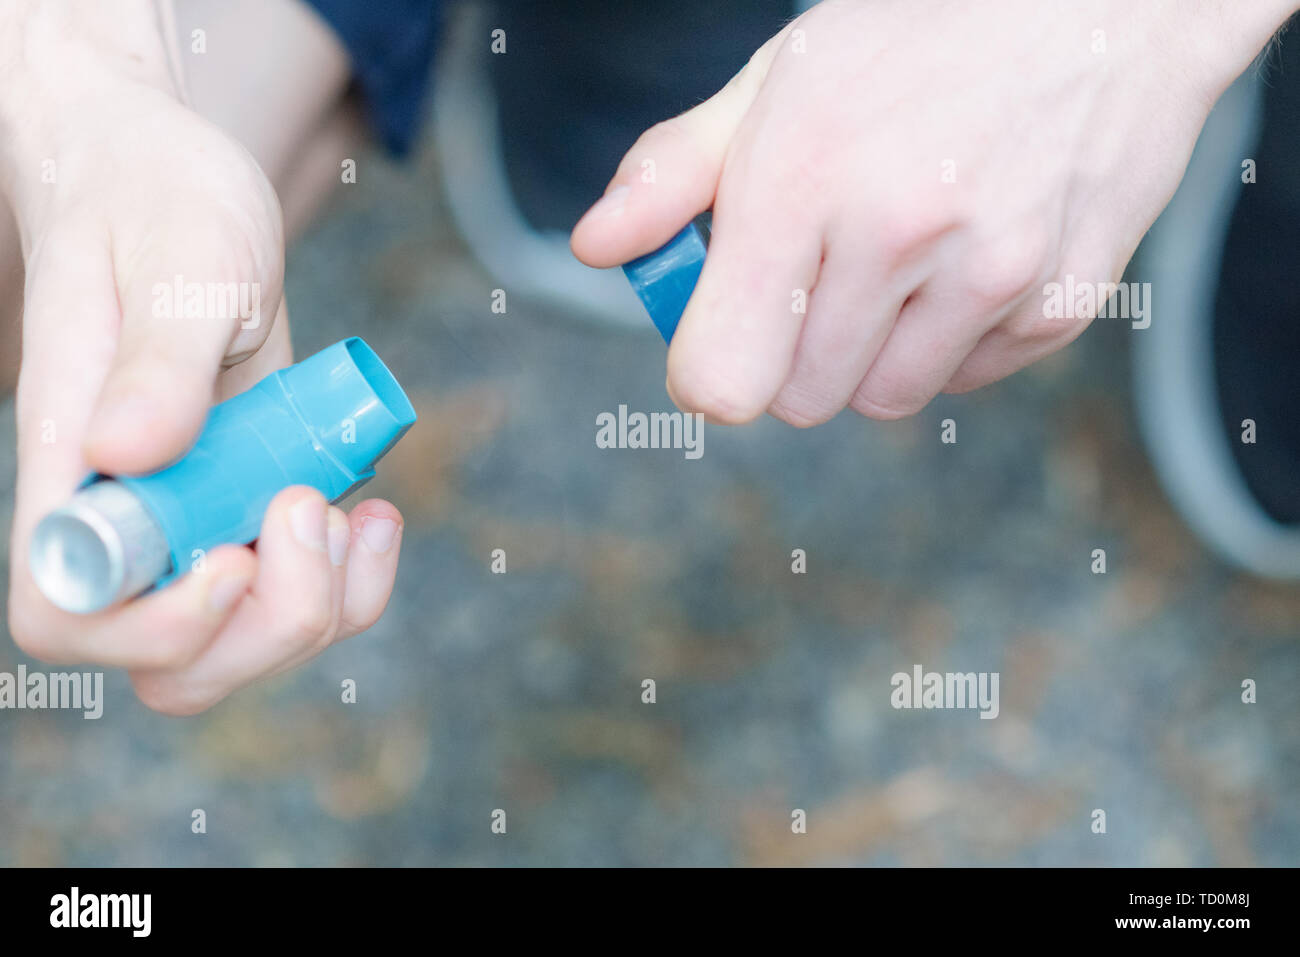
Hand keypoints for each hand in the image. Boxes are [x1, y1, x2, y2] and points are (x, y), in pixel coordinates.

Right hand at [2, 1, 402, 713]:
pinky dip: (351, 578)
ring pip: (243, 645)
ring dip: (324, 607)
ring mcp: (194, 521)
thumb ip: (157, 353)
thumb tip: (129, 448)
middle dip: (272, 627)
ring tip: (356, 513)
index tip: (236, 554)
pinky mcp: (250, 508)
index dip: (153, 624)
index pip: (68, 612)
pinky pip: (300, 593)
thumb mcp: (176, 261)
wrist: (175, 189)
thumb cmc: (156, 205)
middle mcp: (131, 516)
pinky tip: (372, 513)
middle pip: (174, 663)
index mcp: (76, 465)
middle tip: (315, 510)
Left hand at [572, 0, 1294, 424]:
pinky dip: (950, 341)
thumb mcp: (778, 78)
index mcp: (803, 178)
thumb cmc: (917, 35)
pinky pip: (963, 380)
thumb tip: (597, 246)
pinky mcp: (1061, 304)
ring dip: (872, 352)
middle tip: (821, 271)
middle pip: (800, 400)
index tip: (724, 333)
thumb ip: (675, 171)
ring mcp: (992, 274)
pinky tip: (964, 257)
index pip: (723, 379)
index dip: (711, 370)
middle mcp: (901, 233)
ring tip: (898, 258)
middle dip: (793, 350)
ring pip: (883, 399)